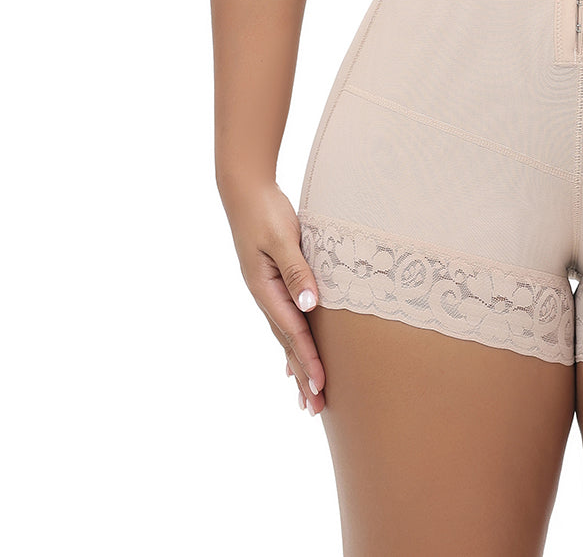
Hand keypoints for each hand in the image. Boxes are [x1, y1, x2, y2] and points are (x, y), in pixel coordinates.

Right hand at [220, 178, 325, 415]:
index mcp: (266, 289)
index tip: (321, 386)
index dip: (308, 359)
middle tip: (316, 408)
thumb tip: (309, 306)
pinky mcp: (271, 282)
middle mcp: (264, 295)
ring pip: (285, 335)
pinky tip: (292, 358)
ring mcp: (266, 290)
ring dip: (297, 364)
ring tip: (305, 395)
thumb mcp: (282, 238)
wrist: (244, 191)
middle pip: (286, 342)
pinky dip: (290, 343)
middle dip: (302, 374)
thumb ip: (296, 271)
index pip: (292, 331)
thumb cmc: (265, 211)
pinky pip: (283, 319)